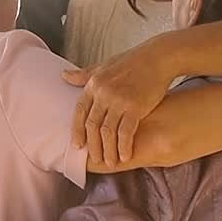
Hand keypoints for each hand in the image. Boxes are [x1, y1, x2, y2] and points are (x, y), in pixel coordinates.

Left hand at [64, 44, 174, 165]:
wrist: (158, 58)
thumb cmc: (132, 62)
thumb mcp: (104, 66)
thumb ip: (84, 75)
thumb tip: (63, 76)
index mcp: (94, 84)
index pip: (79, 112)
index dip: (77, 130)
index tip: (77, 146)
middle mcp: (104, 93)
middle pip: (92, 125)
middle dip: (92, 145)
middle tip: (94, 159)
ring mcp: (119, 100)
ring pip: (107, 132)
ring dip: (108, 150)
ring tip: (110, 162)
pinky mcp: (136, 107)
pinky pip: (126, 132)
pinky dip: (124, 146)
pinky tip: (125, 156)